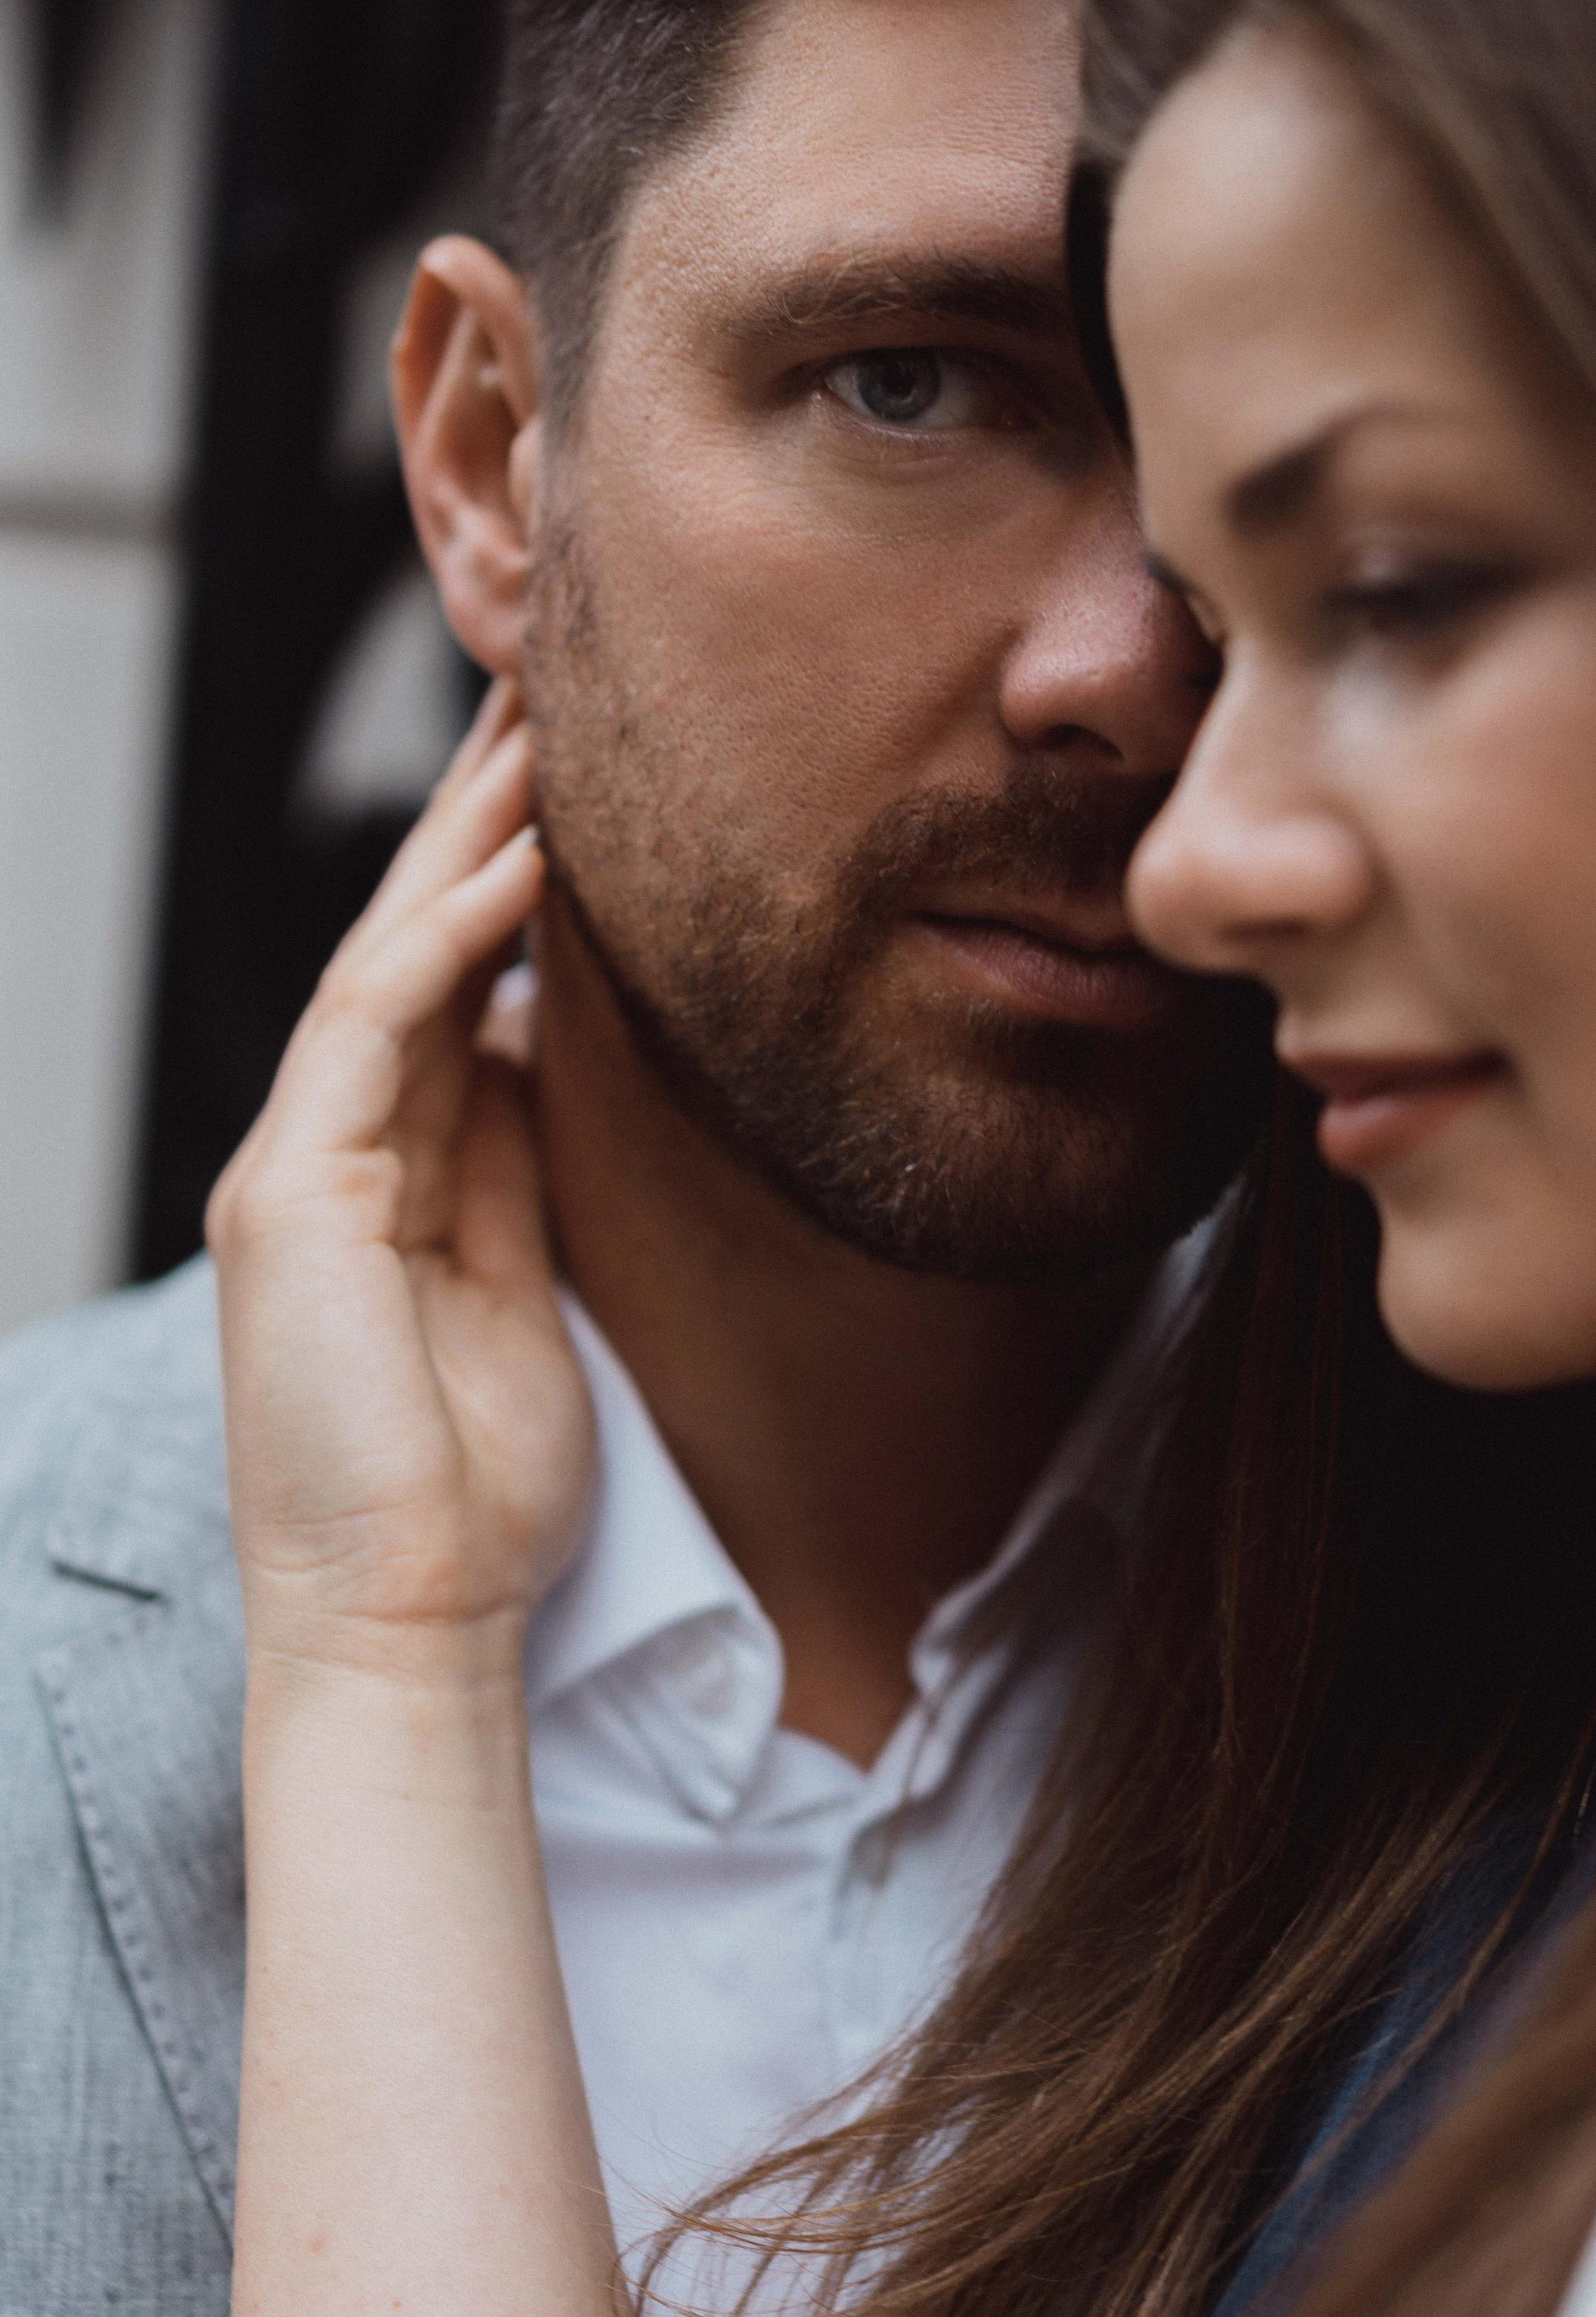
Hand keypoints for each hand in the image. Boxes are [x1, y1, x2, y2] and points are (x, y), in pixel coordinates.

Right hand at [208, 681, 593, 1677]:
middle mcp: (326, 1152)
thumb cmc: (473, 1485)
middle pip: (404, 946)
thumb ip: (516, 1169)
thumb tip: (545, 1059)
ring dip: (462, 840)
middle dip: (474, 819)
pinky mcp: (291, 1197)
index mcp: (379, 1174)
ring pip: (380, 959)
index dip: (504, 880)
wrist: (409, 1618)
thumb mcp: (520, 1289)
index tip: (583, 787)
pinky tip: (520, 862)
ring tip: (539, 730)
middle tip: (548, 698)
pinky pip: (374, 1029)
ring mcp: (296, 1168)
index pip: (442, 990)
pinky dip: (446, 939)